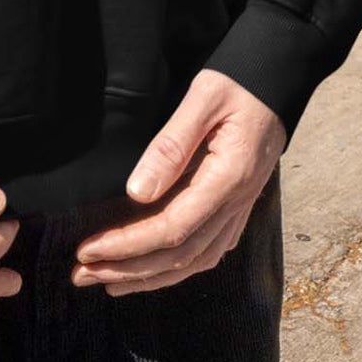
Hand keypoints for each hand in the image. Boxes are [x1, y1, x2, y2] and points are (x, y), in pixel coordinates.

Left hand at [72, 72, 284, 295]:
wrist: (278, 79)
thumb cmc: (240, 83)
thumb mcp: (204, 97)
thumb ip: (171, 145)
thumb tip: (138, 192)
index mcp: (229, 177)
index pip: (173, 228)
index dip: (128, 245)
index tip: (89, 249)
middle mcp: (238, 202)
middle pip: (180, 255)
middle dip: (129, 269)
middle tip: (83, 274)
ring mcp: (241, 208)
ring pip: (195, 261)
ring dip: (149, 277)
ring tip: (107, 282)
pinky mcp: (238, 206)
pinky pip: (208, 251)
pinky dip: (176, 269)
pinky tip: (151, 272)